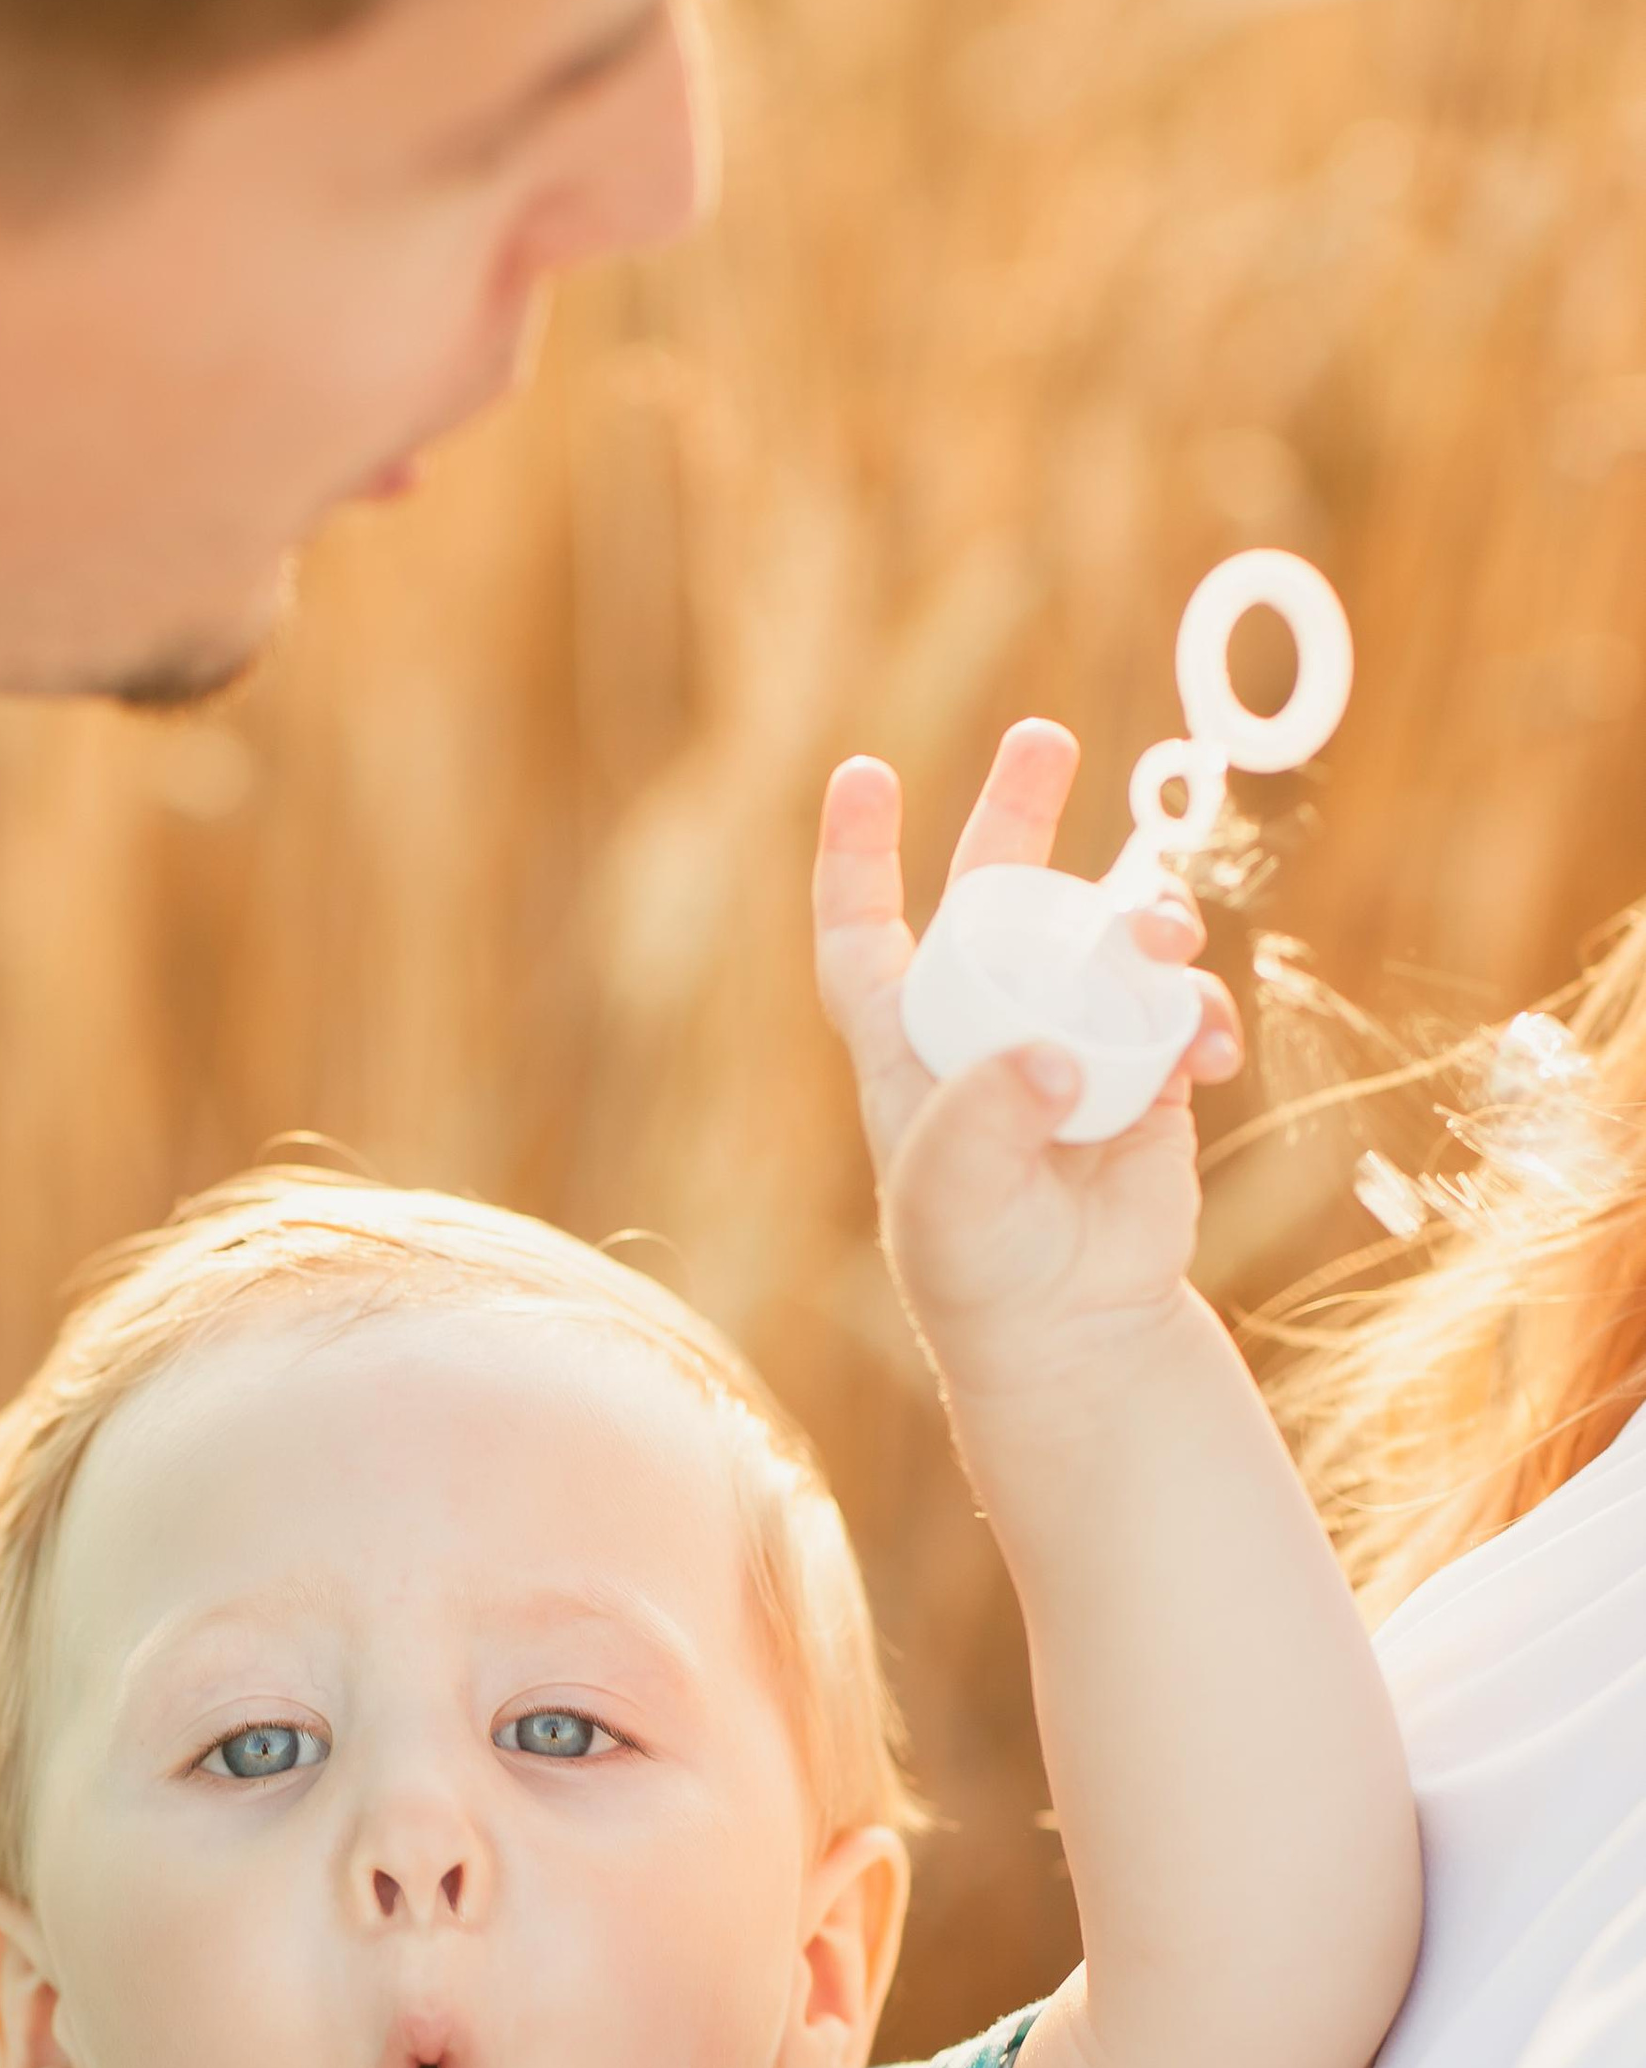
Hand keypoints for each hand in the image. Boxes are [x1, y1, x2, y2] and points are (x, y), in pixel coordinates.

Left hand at [813, 723, 1242, 1403]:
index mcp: (910, 1046)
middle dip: (1016, 812)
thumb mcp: (952, 1201)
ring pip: (1105, 939)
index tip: (864, 775)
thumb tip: (1049, 1056)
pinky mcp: (1144, 1070)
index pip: (864, 937)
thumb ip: (985, 1121)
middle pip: (995, 894)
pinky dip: (1201, 1018)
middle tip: (1042, 739)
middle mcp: (987, 1025)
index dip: (856, 858)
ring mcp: (1071, 1040)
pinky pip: (1179, 1011)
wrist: (1073, 1328)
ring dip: (1144, 923)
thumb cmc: (981, 1268)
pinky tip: (1210, 1058)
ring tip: (1168, 946)